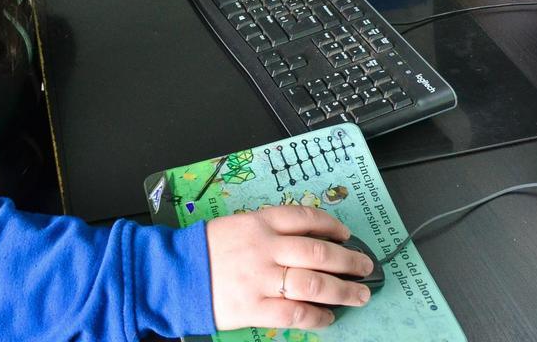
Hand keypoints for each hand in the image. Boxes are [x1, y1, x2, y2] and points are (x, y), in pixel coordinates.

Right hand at [205, 205, 373, 330]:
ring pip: (313, 283)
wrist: (171, 274)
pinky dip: (316, 317)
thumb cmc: (203, 250)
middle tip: (365, 266)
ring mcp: (261, 279)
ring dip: (343, 290)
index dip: (332, 226)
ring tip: (359, 294)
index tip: (346, 235)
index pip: (306, 218)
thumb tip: (306, 239)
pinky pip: (295, 314)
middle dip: (349, 260)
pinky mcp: (254, 308)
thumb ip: (268, 230)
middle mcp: (265, 248)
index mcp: (259, 222)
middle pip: (319, 252)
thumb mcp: (236, 225)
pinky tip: (328, 318)